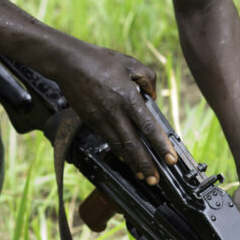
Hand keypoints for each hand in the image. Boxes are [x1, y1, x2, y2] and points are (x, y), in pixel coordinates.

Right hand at [52, 40, 177, 183]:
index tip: (171, 159)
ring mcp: (101, 119)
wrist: (68, 63)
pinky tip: (127, 161)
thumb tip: (154, 96)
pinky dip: (119, 153)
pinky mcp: (91, 121)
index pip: (148, 126)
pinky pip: (108, 141)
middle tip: (155, 179)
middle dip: (146, 164)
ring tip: (144, 176)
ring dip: (133, 163)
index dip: (160, 145)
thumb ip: (148, 78)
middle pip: (133, 144)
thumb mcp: (130, 63)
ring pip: (119, 147)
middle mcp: (115, 112)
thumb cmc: (100, 60)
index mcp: (127, 97)